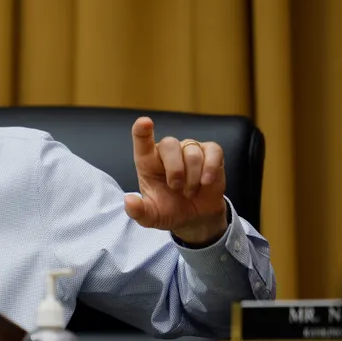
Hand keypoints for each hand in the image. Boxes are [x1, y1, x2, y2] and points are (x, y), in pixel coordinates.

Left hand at [123, 117, 228, 245]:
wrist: (195, 218)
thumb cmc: (169, 211)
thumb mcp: (151, 217)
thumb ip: (138, 211)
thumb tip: (128, 201)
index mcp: (148, 163)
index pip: (142, 141)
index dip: (142, 131)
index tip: (144, 122)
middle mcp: (167, 152)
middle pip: (169, 144)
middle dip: (175, 169)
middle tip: (176, 188)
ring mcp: (189, 150)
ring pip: (191, 152)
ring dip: (192, 178)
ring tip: (189, 192)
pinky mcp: (210, 153)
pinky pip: (213, 151)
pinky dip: (210, 168)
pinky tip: (206, 182)